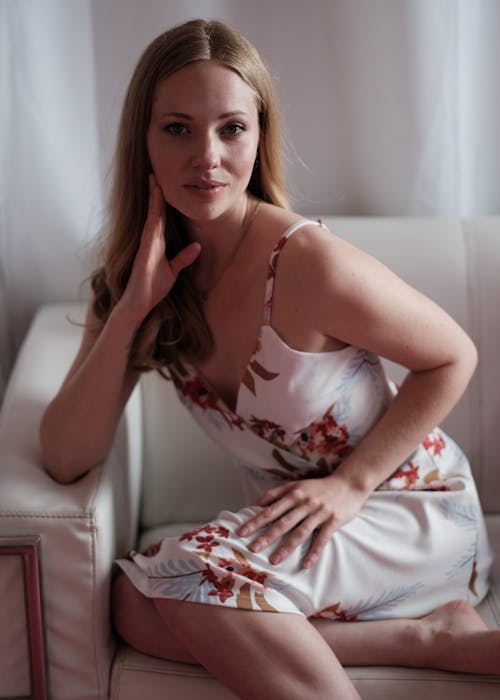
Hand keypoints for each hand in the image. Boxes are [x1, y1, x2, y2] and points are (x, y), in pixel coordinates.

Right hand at [119, 174, 200, 323]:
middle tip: (155, 172)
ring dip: (153, 200)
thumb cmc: (153, 287)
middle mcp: (149, 240)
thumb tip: (197, 246)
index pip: (159, 216)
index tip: (163, 183)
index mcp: (156, 242)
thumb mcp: (174, 271)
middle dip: (155, 192)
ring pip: (150, 217)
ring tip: (154, 181)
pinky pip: (149, 232)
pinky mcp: (144, 253)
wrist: (140, 303)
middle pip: (153, 211)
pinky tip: (155, 207)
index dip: (162, 200)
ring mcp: (145, 245)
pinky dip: (152, 218)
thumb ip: (184, 258)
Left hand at [237, 476, 366, 568]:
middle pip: (283, 522)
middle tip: (252, 548)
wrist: (348, 484)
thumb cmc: (318, 487)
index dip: (255, 520)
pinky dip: (314, 552)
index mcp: (294, 494)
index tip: (241, 531)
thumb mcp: (296, 485)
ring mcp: (319, 513)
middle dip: (266, 536)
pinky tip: (306, 564)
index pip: (271, 509)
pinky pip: (322, 539)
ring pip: (300, 532)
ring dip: (286, 547)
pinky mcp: (333, 521)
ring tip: (274, 560)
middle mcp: (305, 503)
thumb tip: (255, 504)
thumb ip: (276, 494)